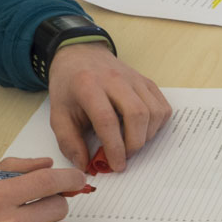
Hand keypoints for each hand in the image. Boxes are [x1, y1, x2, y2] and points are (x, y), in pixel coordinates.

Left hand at [46, 42, 170, 172]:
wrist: (81, 55)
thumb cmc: (69, 86)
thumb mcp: (58, 113)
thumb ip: (69, 142)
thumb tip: (85, 165)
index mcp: (88, 85)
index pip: (107, 120)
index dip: (114, 147)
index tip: (116, 165)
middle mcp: (114, 79)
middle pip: (137, 115)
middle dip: (134, 143)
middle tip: (125, 156)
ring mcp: (134, 79)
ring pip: (154, 112)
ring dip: (147, 135)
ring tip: (132, 142)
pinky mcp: (147, 82)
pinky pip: (163, 107)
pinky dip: (157, 124)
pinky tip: (142, 129)